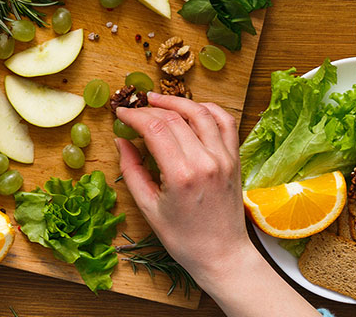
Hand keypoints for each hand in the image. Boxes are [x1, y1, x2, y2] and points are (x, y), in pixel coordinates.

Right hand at [115, 94, 320, 316]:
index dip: (134, 115)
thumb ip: (132, 170)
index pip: (155, 128)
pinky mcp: (235, 159)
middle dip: (150, 108)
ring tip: (158, 100)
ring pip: (201, 113)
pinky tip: (191, 109)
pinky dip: (208, 109)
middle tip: (134, 108)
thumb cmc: (183, 238)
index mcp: (181, 175)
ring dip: (177, 101)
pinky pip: (225, 122)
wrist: (222, 255)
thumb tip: (121, 140)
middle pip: (175, 118)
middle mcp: (206, 161)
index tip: (121, 113)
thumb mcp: (148, 207)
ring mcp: (224, 158)